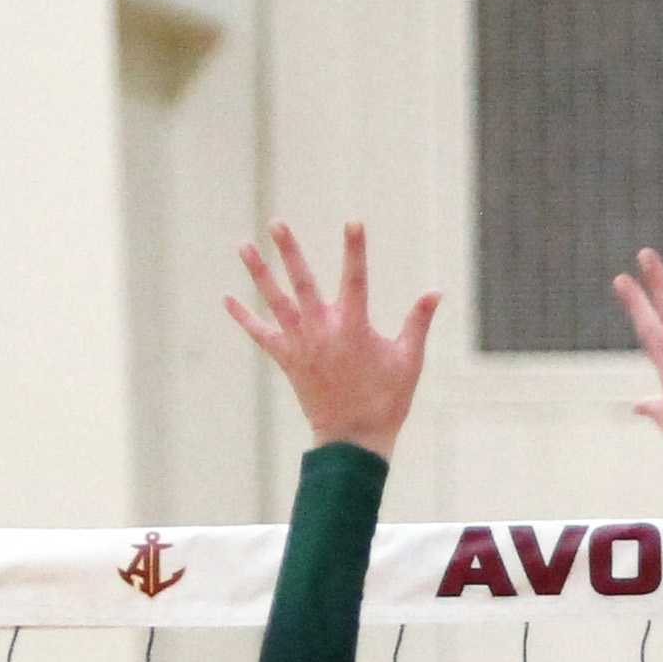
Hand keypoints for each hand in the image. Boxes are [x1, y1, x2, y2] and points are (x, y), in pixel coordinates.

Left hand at [226, 223, 437, 458]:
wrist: (353, 439)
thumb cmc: (387, 400)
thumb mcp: (410, 360)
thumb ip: (418, 322)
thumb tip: (435, 292)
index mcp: (354, 327)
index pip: (356, 278)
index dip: (355, 249)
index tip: (353, 222)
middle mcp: (322, 329)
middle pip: (302, 281)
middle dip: (289, 250)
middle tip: (277, 223)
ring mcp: (301, 343)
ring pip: (275, 300)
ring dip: (259, 272)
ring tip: (243, 246)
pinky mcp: (287, 359)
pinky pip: (261, 334)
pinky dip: (244, 317)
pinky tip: (227, 299)